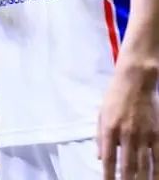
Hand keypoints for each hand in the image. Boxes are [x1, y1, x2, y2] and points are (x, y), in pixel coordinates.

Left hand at [97, 60, 158, 178]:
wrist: (135, 82)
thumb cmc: (114, 97)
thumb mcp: (101, 115)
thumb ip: (100, 137)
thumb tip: (100, 158)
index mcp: (110, 129)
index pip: (109, 159)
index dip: (109, 175)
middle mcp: (126, 134)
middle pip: (127, 165)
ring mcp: (143, 135)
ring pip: (144, 165)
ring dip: (142, 179)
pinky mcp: (157, 134)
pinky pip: (158, 156)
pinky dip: (157, 170)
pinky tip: (155, 179)